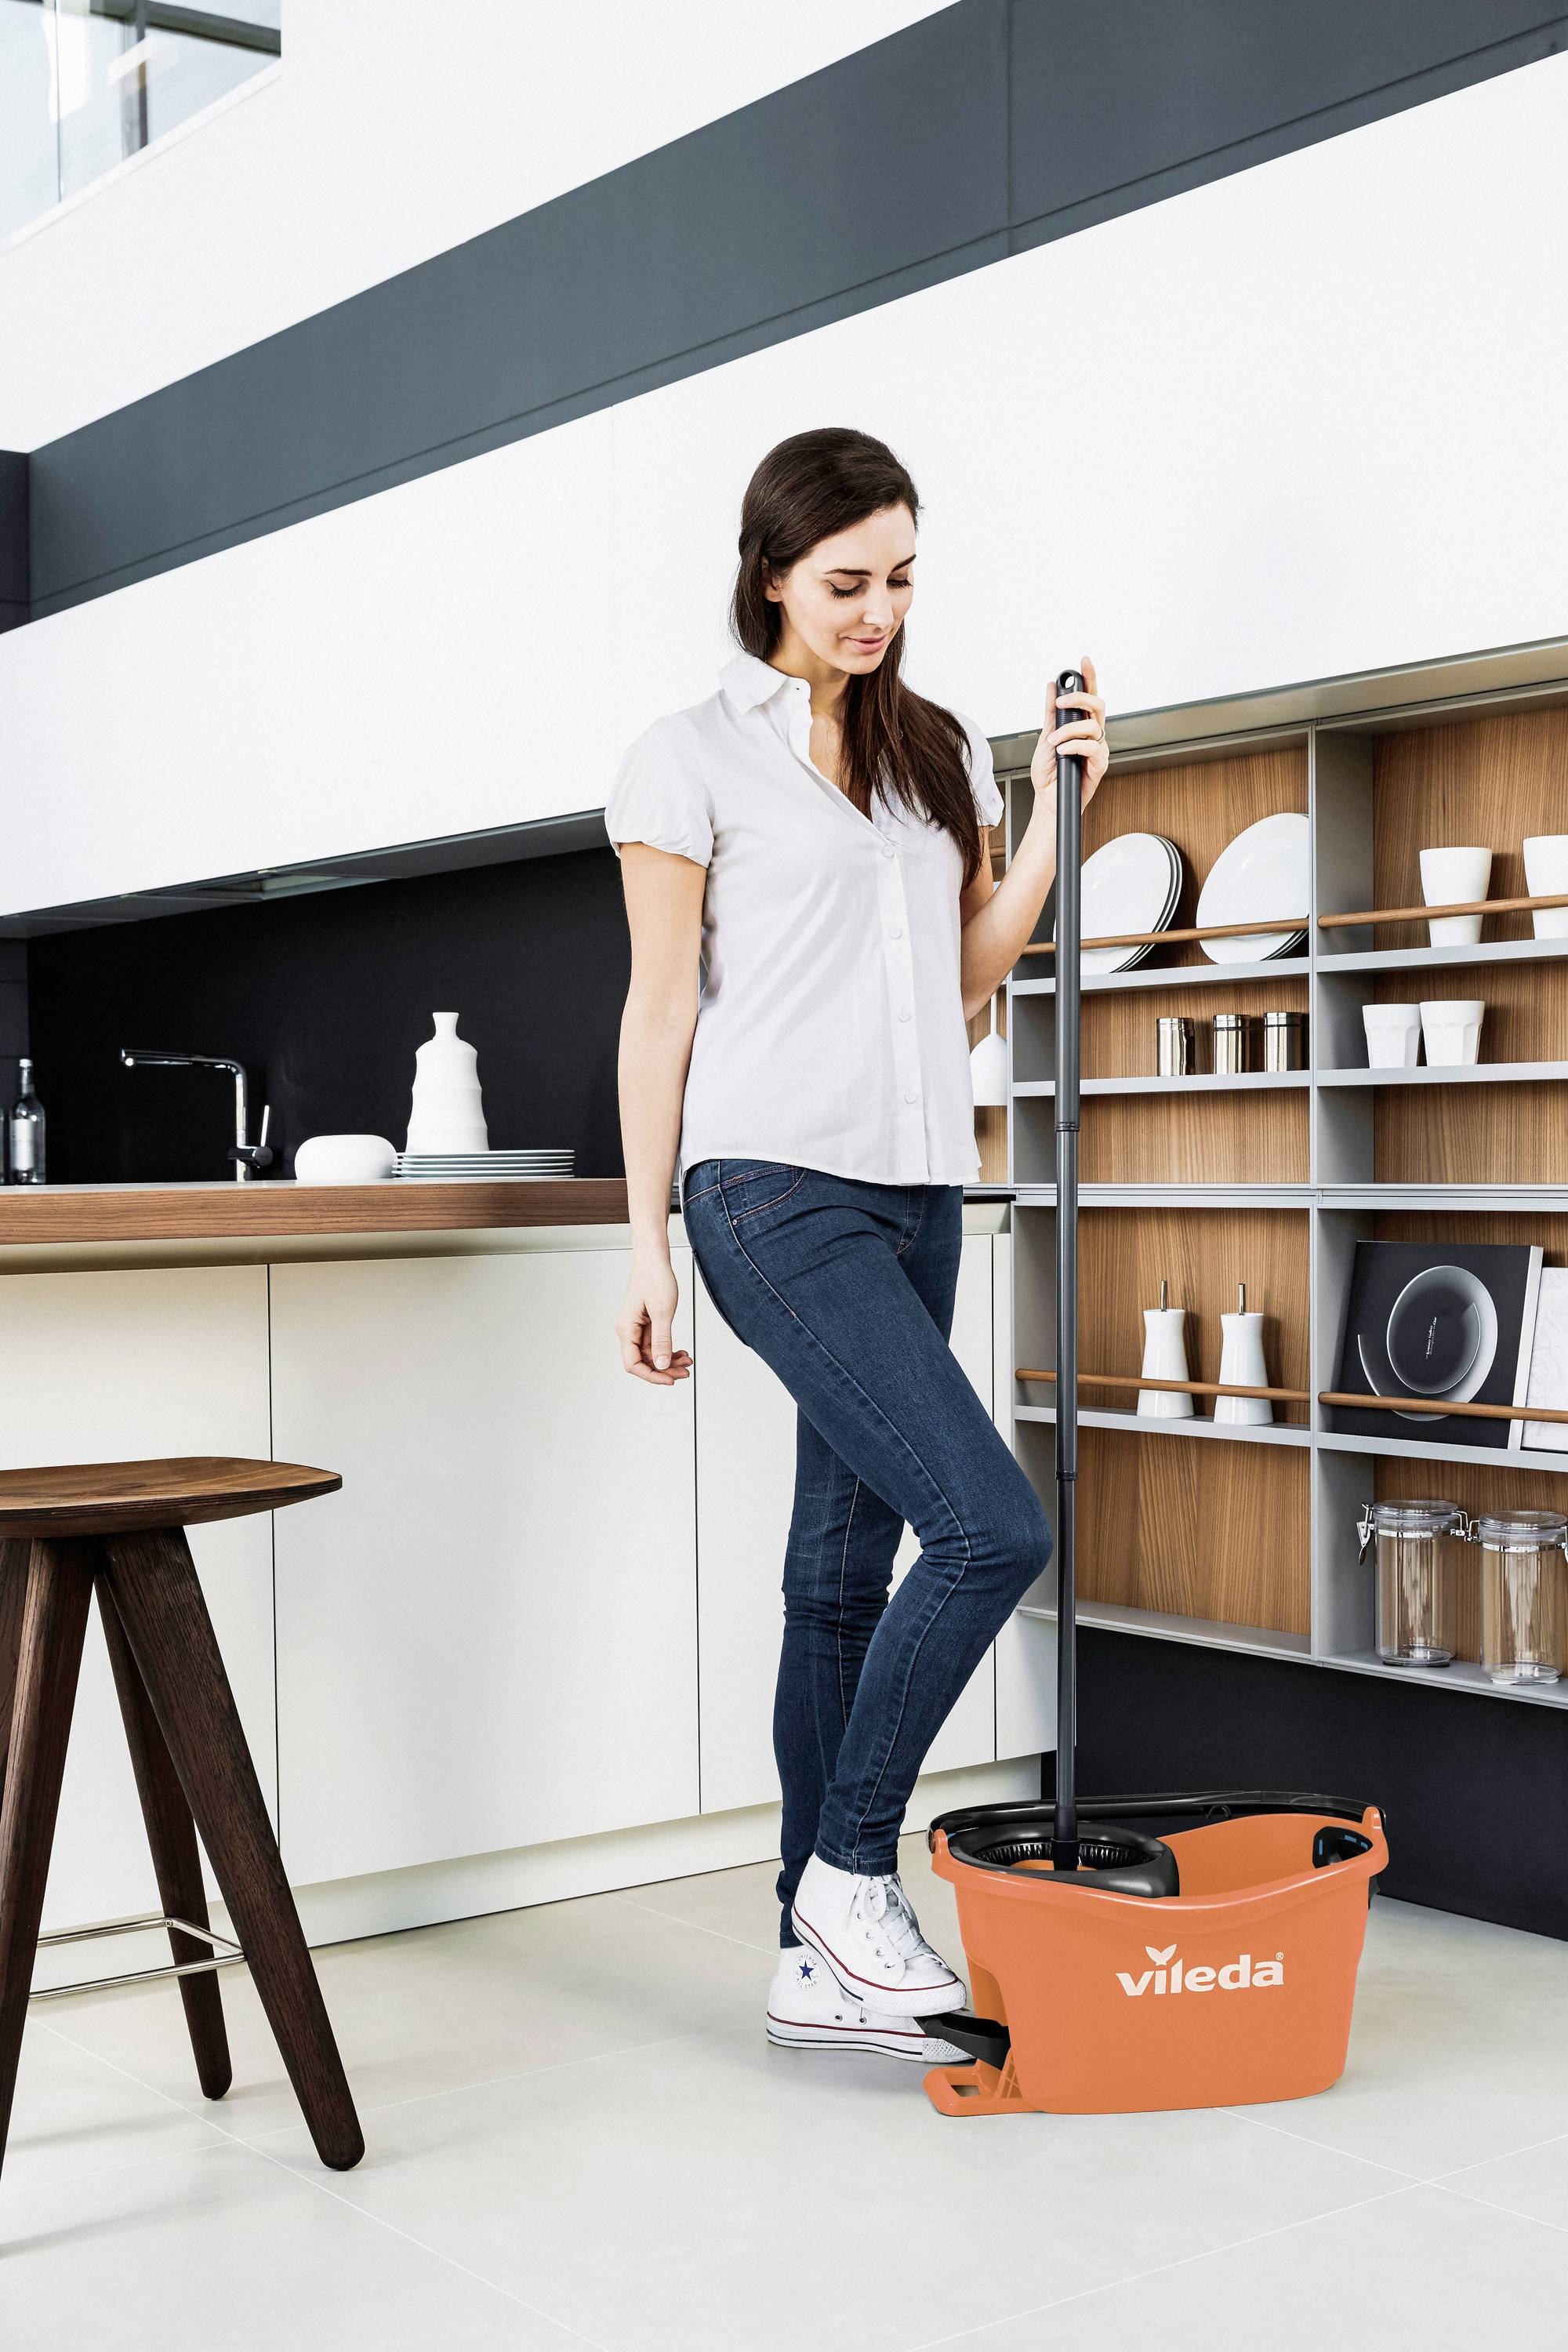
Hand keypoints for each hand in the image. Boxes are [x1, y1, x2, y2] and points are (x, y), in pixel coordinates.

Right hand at [616, 1251, 693, 1384]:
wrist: (654, 1259)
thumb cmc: (654, 1278)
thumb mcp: (662, 1312)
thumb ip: (662, 1341)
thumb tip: (661, 1365)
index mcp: (626, 1329)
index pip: (633, 1364)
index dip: (652, 1375)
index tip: (670, 1379)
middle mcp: (629, 1331)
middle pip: (644, 1362)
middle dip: (664, 1370)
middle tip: (684, 1372)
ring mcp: (638, 1328)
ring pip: (652, 1355)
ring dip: (669, 1361)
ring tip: (686, 1361)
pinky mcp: (646, 1324)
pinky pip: (656, 1344)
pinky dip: (669, 1350)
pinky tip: (681, 1351)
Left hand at [1030, 655, 1107, 807]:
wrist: (1047, 798)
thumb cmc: (1049, 772)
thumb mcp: (1045, 737)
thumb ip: (1051, 713)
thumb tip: (1052, 686)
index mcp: (1081, 725)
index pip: (1089, 696)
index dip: (1090, 677)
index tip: (1084, 661)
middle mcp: (1093, 734)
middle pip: (1098, 705)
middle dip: (1080, 698)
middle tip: (1061, 701)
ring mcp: (1098, 748)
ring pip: (1093, 725)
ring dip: (1069, 730)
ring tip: (1054, 741)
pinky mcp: (1100, 764)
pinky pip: (1092, 747)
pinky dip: (1074, 746)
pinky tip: (1063, 751)